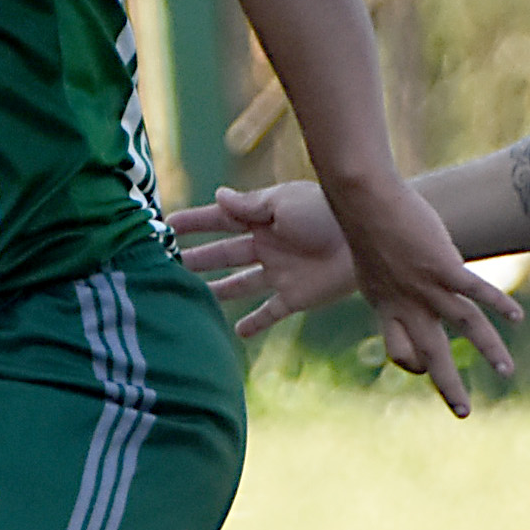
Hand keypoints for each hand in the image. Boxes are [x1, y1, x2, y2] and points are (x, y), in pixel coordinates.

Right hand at [172, 181, 354, 328]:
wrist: (365, 238)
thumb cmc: (324, 211)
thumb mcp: (282, 202)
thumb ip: (249, 205)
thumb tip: (217, 196)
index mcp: (262, 218)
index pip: (219, 220)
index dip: (193, 223)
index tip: (164, 227)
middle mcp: (267, 246)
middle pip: (224, 254)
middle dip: (198, 259)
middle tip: (168, 265)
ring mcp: (280, 272)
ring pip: (240, 284)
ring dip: (219, 289)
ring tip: (194, 297)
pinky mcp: (295, 296)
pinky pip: (269, 312)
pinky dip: (255, 323)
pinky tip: (237, 332)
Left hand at [332, 176, 522, 418]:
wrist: (364, 200)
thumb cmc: (368, 224)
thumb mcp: (373, 262)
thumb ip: (389, 279)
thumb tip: (401, 280)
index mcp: (386, 305)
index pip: (400, 351)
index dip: (412, 363)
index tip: (424, 367)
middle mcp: (406, 303)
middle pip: (431, 354)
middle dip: (448, 386)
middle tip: (465, 412)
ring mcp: (425, 285)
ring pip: (464, 326)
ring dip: (488, 350)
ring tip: (506, 372)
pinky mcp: (442, 264)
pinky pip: (475, 291)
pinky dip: (498, 304)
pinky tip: (517, 318)